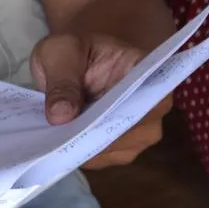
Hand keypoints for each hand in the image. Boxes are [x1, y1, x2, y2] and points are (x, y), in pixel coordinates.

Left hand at [30, 31, 168, 168]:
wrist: (71, 60)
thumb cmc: (73, 49)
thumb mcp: (60, 52)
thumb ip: (62, 80)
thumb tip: (61, 116)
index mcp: (150, 74)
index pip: (145, 101)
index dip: (116, 116)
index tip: (86, 125)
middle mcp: (154, 107)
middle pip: (131, 132)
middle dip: (94, 136)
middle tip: (59, 138)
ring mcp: (140, 131)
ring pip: (115, 150)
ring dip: (84, 147)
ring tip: (54, 140)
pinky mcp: (121, 147)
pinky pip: (102, 157)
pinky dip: (79, 153)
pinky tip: (58, 145)